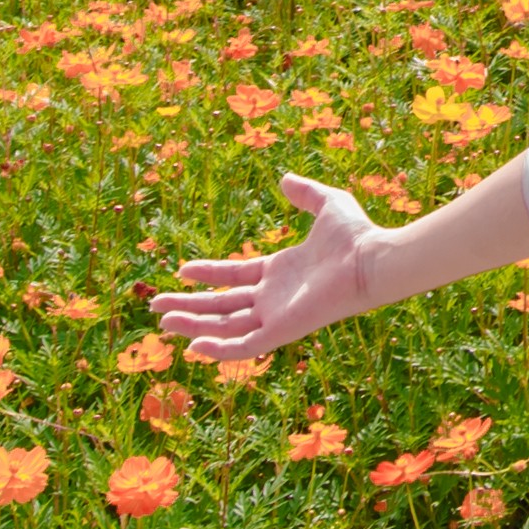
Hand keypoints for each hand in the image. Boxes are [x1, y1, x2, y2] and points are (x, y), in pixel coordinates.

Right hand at [151, 173, 386, 365]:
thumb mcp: (328, 204)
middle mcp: (275, 297)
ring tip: (163, 322)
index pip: (235, 277)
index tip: (181, 271)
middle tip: (156, 305)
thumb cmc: (357, 236)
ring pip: (226, 326)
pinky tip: (193, 346)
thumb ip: (306, 193)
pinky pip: (246, 345)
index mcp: (280, 271)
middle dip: (189, 306)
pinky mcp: (283, 331)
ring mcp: (277, 316)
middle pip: (222, 306)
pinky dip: (220, 349)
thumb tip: (286, 178)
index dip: (208, 275)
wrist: (373, 259)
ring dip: (194, 326)